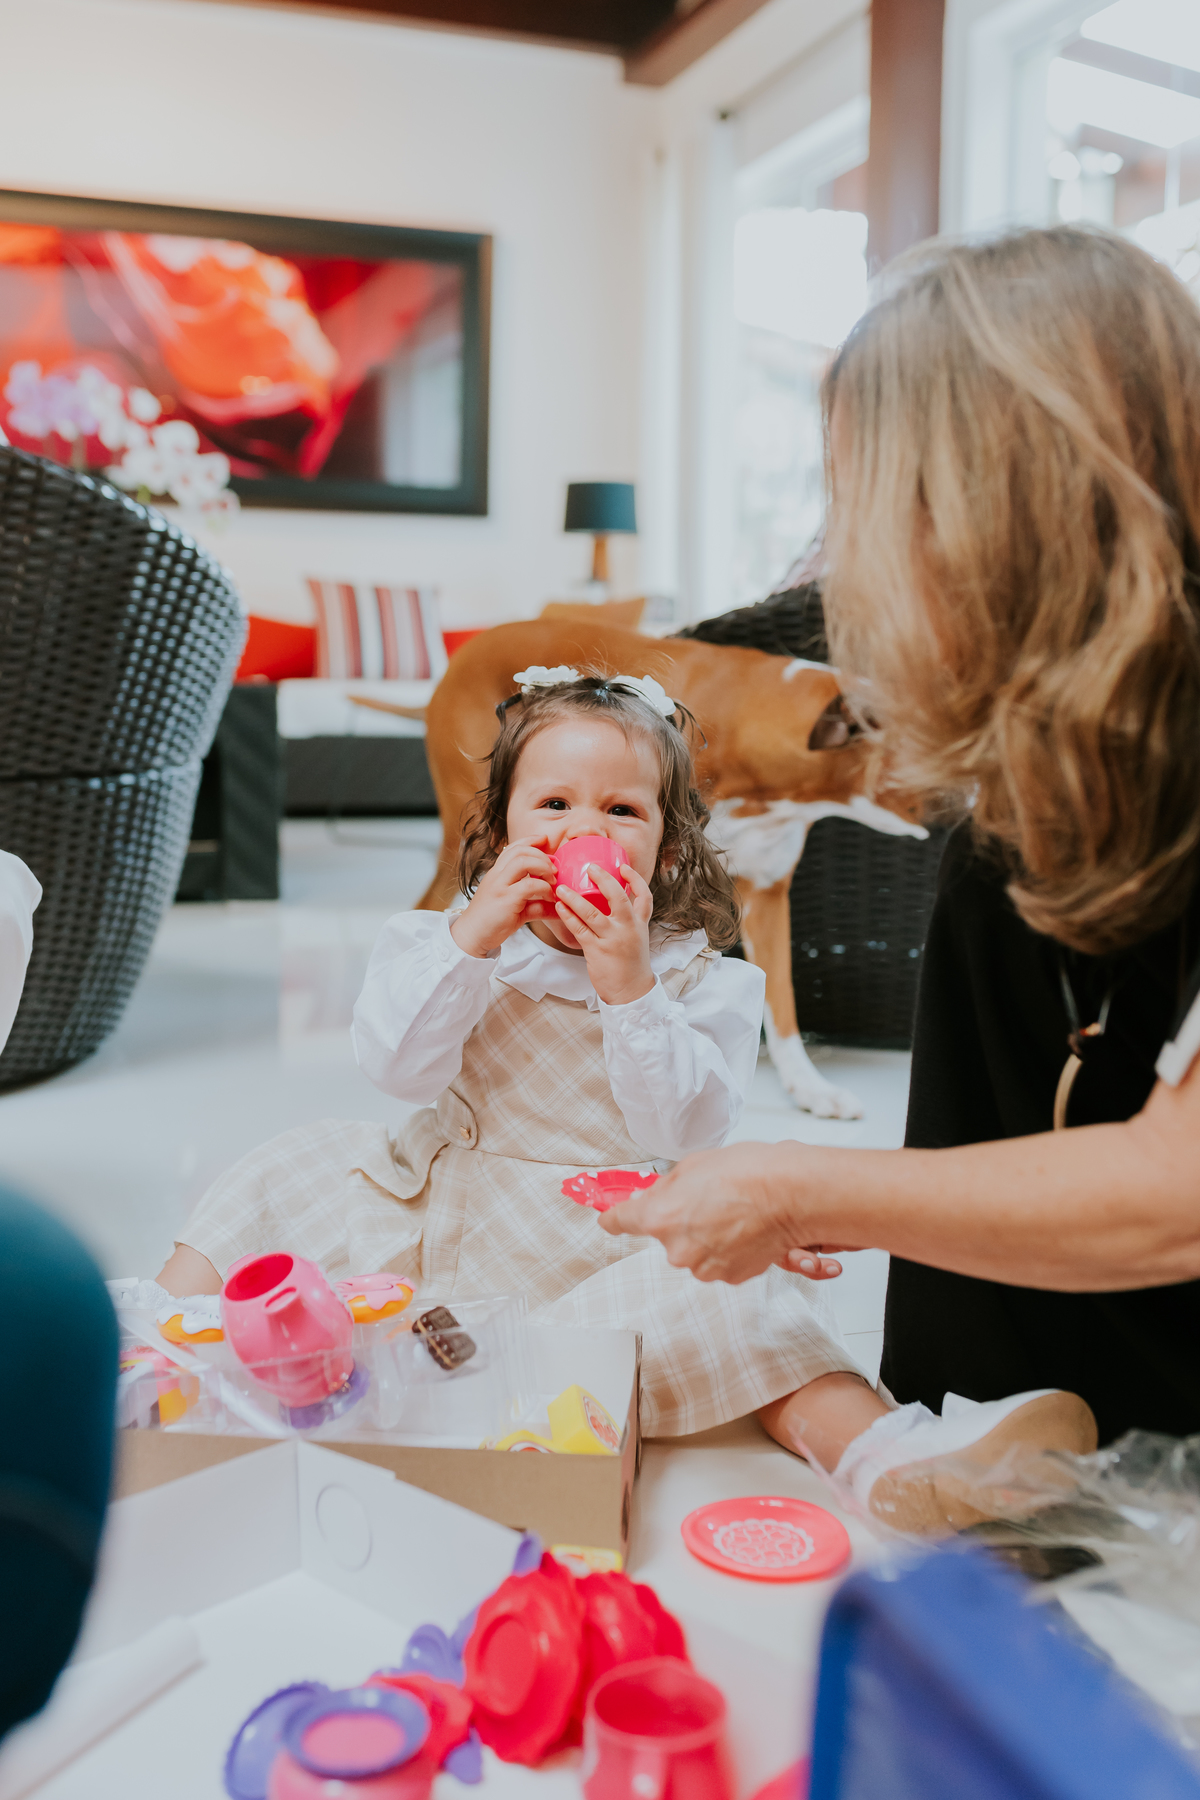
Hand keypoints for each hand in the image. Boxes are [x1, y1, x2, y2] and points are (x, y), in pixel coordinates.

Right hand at [451, 838, 555, 957]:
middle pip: (521, 851)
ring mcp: (500, 886)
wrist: (472, 936)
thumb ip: (536, 903)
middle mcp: (497, 875)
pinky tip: (550, 897)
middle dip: (542, 855)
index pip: (513, 848)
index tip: (545, 841)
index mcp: (497, 873)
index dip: (531, 840)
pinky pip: (529, 885)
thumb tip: (558, 906)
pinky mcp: (505, 899)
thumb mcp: (517, 907)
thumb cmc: (493, 921)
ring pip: (523, 862)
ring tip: (553, 880)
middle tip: (555, 869)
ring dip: (543, 867)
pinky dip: (544, 888)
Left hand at [554, 861, 654, 1006]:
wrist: (631, 992)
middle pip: (617, 896)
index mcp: (640, 924)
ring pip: (591, 912)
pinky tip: (559, 907)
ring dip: (574, 897)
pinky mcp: (597, 950)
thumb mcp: (637, 938)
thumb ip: (627, 921)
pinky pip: (579, 929)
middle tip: (590, 867)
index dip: (635, 878)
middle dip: (603, 878)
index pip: (644, 895)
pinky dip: (567, 916)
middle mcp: (628, 928)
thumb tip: (611, 902)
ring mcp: (612, 939)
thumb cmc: (630, 965)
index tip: (623, 866)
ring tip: (561, 888)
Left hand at [598, 1140, 854, 1283]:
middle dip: (679, 1220)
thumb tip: (654, 1196)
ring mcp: (703, 1267)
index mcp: (659, 1217)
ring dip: (705, 1236)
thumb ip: (667, 1187)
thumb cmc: (747, 1172)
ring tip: (732, 1213)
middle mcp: (676, 1249)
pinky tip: (744, 1228)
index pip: (620, 1222)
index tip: (610, 1219)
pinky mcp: (728, 1277)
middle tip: (707, 1199)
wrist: (791, 1195)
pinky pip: (718, 1261)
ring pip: (693, 1250)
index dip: (615, 1218)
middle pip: (665, 1236)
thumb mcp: (694, 1165)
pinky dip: (727, 1248)